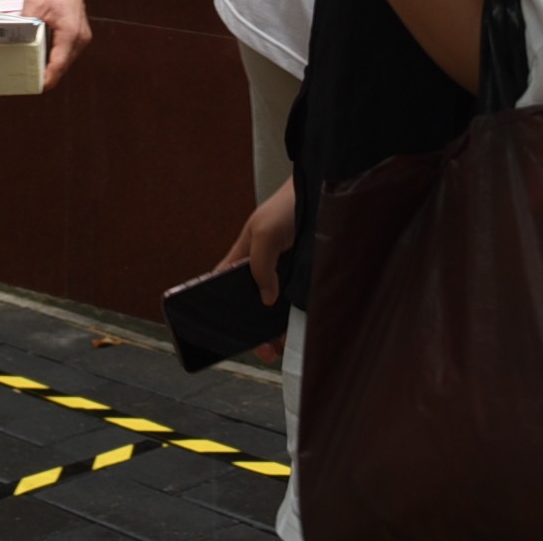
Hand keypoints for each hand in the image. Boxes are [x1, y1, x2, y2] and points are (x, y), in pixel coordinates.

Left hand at [21, 0, 90, 88]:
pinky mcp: (78, 33)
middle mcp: (80, 37)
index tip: (35, 87)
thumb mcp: (33, 6)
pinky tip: (40, 55)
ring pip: (65, 59)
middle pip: (62, 65)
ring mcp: (81, 35)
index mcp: (71, 33)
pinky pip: (66, 50)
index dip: (47, 79)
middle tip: (26, 80)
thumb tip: (12, 42)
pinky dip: (54, 55)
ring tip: (31, 70)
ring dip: (50, 65)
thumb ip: (25, 26)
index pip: (59, 64)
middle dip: (46, 74)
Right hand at [218, 179, 297, 358]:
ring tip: (279, 348)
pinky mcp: (304, 275)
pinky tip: (297, 331)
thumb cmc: (288, 206)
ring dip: (275, 327)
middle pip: (250, 303)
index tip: (222, 331)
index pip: (222, 284)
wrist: (324, 192)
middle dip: (252, 328)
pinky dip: (296, 318)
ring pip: (274, 306)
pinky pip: (297, 301)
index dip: (218, 306)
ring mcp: (284, 272)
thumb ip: (259, 265)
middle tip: (262, 350)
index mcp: (243, 254)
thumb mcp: (264, 231)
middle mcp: (262, 266)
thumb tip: (265, 298)